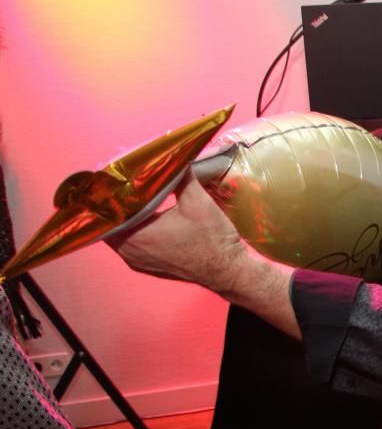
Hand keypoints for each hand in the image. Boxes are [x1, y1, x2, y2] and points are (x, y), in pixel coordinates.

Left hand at [106, 170, 245, 293]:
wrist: (227, 270)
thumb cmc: (212, 239)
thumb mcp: (198, 201)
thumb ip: (181, 177)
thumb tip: (174, 158)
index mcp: (137, 235)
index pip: (107, 212)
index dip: (108, 193)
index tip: (114, 179)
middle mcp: (130, 251)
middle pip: (109, 223)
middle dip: (116, 204)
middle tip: (124, 185)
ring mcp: (137, 261)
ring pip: (118, 234)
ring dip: (125, 218)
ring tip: (133, 199)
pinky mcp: (147, 266)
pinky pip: (130, 244)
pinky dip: (133, 231)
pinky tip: (146, 219)